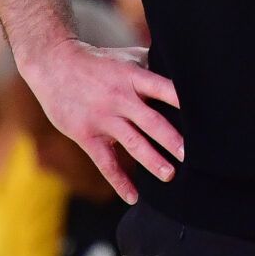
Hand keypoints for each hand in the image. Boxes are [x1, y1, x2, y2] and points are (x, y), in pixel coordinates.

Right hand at [20, 40, 181, 203]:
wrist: (53, 65)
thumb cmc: (97, 62)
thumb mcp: (125, 58)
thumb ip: (152, 66)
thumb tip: (185, 72)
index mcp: (132, 77)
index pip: (162, 88)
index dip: (180, 100)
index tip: (201, 116)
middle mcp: (119, 98)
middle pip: (150, 121)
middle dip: (171, 139)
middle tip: (190, 155)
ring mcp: (102, 118)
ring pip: (132, 142)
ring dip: (152, 160)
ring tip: (170, 175)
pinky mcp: (86, 134)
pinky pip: (105, 162)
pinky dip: (119, 181)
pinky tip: (133, 197)